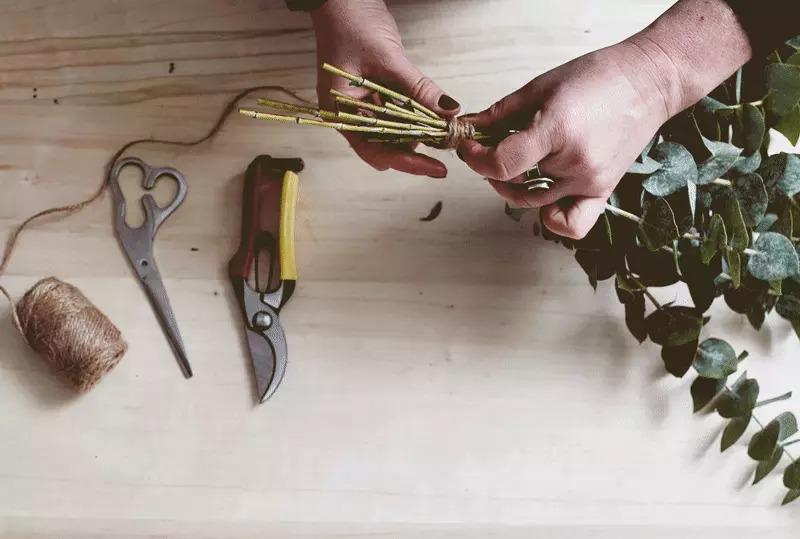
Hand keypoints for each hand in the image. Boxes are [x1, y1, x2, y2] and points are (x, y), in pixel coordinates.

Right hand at [311, 0, 459, 177]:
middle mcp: (349, 115)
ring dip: (417, 132)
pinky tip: (432, 113)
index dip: (407, 162)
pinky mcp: (373, 95)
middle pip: (384, 147)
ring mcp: (360, 106)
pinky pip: (396, 114)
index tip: (436, 168)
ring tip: (442, 126)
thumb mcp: (389, 58)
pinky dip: (415, 116)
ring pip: (393, 133)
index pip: (375, 151)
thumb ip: (418, 88)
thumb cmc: (352, 23)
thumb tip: (449, 111)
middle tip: (446, 142)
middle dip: (415, 148)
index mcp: (340, 113)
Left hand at [458, 42, 678, 238]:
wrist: (649, 81)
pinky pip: (572, 225)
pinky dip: (553, 219)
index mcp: (556, 131)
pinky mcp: (603, 191)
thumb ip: (499, 113)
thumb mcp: (540, 87)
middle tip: (492, 146)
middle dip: (492, 165)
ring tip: (518, 161)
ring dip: (514, 186)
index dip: (476, 158)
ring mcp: (589, 181)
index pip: (501, 163)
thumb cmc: (597, 76)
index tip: (470, 146)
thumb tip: (466, 128)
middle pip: (513, 181)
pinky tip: (545, 198)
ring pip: (533, 201)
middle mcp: (574, 163)